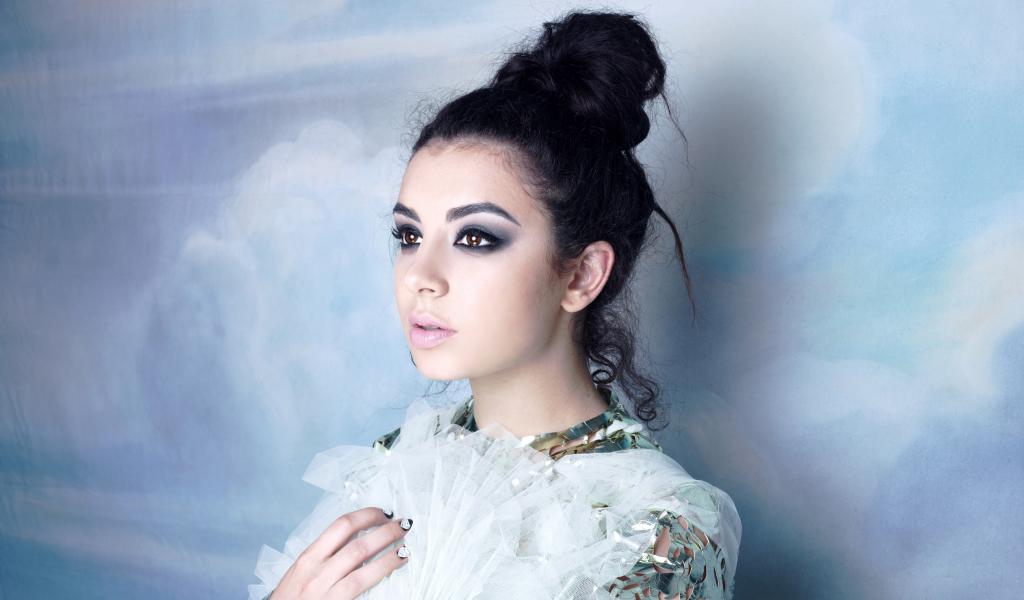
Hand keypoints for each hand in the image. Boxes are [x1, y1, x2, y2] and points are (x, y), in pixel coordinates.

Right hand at [268, 506, 411, 598]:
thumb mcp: (303, 573)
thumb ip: (326, 556)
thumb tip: (359, 539)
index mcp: (309, 557)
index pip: (341, 525)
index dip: (367, 515)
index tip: (382, 513)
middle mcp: (316, 569)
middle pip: (357, 540)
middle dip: (384, 529)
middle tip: (401, 524)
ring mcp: (325, 587)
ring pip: (362, 558)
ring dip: (388, 547)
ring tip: (405, 543)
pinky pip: (363, 582)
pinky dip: (383, 569)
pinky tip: (396, 563)